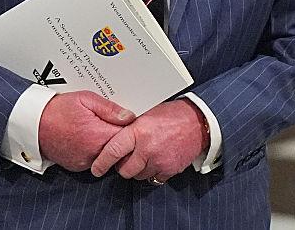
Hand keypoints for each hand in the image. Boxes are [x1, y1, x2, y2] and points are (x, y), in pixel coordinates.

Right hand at [38, 91, 135, 171]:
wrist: (33, 123)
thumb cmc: (57, 110)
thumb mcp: (85, 99)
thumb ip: (109, 109)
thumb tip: (129, 116)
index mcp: (97, 135)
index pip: (127, 136)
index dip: (129, 127)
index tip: (128, 120)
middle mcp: (93, 153)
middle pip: (118, 148)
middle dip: (118, 136)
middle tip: (110, 123)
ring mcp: (85, 162)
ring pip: (106, 155)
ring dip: (105, 144)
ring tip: (95, 129)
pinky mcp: (78, 166)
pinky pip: (94, 160)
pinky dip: (94, 151)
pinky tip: (87, 138)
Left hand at [90, 98, 208, 182]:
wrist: (198, 123)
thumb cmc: (171, 115)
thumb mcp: (146, 114)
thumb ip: (130, 126)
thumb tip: (112, 132)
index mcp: (138, 131)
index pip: (113, 151)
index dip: (101, 162)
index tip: (96, 168)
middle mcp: (147, 148)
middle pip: (124, 170)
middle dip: (121, 167)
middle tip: (124, 159)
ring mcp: (159, 161)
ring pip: (138, 176)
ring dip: (137, 170)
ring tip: (143, 156)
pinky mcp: (169, 170)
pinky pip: (153, 179)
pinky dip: (152, 173)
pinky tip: (155, 161)